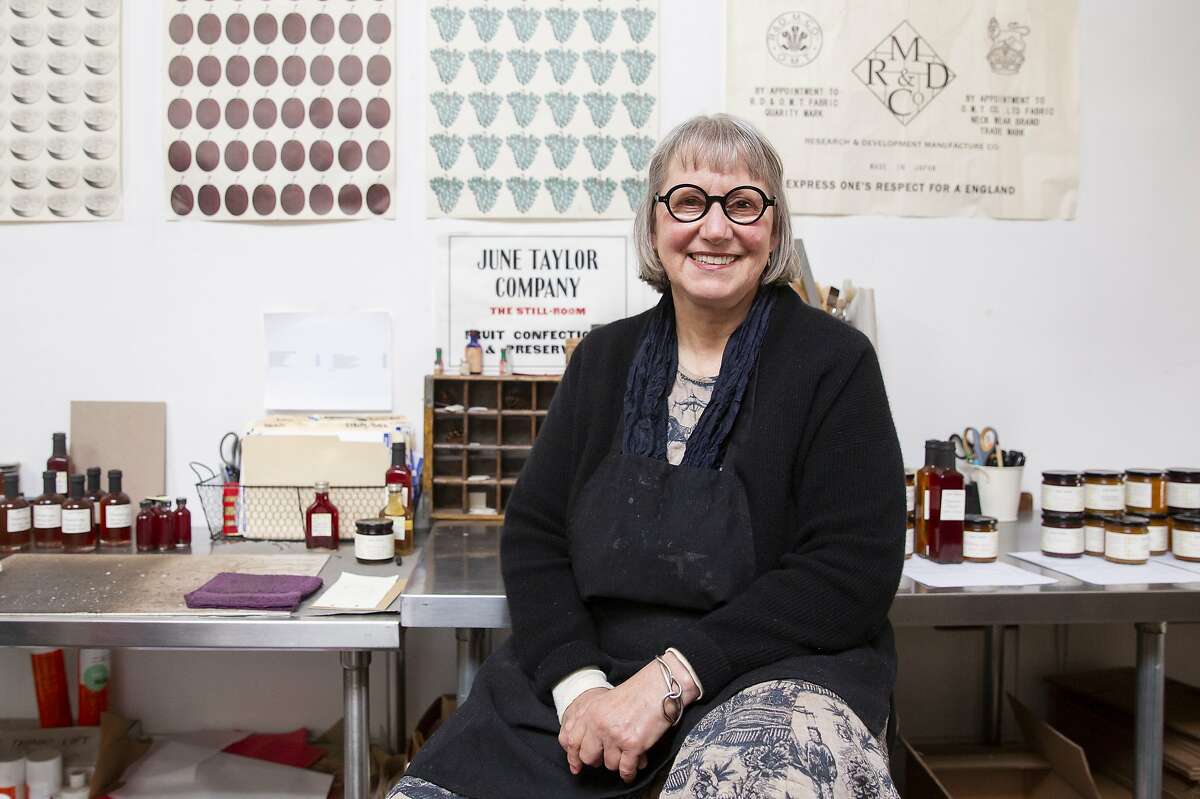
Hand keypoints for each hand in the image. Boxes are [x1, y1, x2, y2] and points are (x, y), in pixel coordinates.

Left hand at [558, 656, 698, 782]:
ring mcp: (615, 735)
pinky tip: (633, 768)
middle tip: (608, 756)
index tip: (576, 766)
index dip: (574, 757)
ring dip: (619, 762)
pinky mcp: (633, 744)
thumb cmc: (636, 693)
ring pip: (609, 764)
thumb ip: (591, 720)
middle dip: (598, 760)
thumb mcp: (604, 701)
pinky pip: (626, 769)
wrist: (659, 687)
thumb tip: (583, 746)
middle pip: (588, 757)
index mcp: (590, 712)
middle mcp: (599, 725)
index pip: (572, 742)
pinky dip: (630, 772)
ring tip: (627, 753)